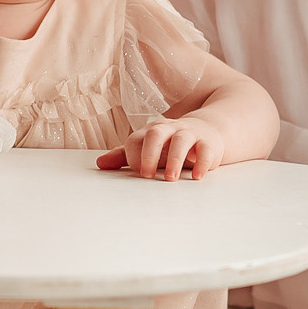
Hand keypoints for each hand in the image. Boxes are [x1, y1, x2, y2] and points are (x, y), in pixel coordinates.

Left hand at [97, 117, 224, 180]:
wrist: (207, 131)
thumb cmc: (170, 145)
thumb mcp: (148, 149)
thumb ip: (124, 156)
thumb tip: (99, 163)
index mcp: (151, 131)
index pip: (136, 139)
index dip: (134, 156)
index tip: (136, 173)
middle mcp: (169, 129)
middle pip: (156, 133)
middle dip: (149, 154)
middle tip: (147, 175)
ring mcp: (190, 134)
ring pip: (181, 140)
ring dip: (175, 160)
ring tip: (171, 179)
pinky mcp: (208, 143)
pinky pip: (205, 149)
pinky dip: (201, 162)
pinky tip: (197, 177)